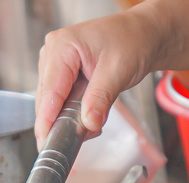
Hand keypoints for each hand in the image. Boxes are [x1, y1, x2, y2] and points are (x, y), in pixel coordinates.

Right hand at [35, 11, 161, 147]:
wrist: (143, 35)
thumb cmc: (132, 42)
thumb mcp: (118, 71)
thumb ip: (101, 98)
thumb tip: (89, 123)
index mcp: (62, 46)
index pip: (50, 90)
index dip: (47, 119)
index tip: (46, 142)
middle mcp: (53, 53)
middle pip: (48, 99)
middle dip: (61, 123)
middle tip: (79, 143)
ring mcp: (56, 64)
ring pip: (54, 103)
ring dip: (71, 119)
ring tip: (94, 125)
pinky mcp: (63, 74)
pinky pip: (63, 101)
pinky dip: (75, 113)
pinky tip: (91, 116)